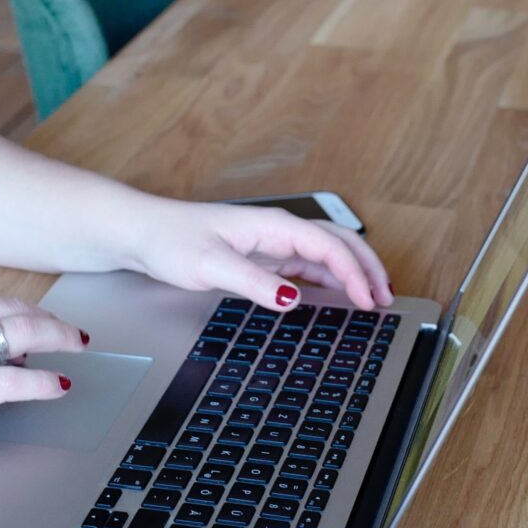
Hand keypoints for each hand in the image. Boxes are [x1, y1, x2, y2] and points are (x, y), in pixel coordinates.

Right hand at [0, 293, 86, 465]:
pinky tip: (58, 386)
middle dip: (51, 320)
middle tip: (73, 332)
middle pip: (15, 311)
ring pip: (23, 335)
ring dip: (58, 340)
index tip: (37, 325)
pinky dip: (43, 383)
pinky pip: (13, 383)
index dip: (21, 316)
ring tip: (76, 349)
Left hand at [124, 199, 392, 310]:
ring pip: (326, 252)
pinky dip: (331, 278)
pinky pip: (308, 264)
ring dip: (353, 272)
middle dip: (367, 267)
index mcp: (273, 226)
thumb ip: (254, 283)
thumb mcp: (211, 266)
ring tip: (373, 298)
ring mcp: (271, 243)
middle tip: (386, 298)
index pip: (329, 246)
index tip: (368, 301)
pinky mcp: (262, 257)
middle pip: (339, 242)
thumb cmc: (170, 241)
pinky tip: (337, 295)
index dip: (354, 273)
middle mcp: (277, 231)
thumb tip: (293, 299)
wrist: (141, 233)